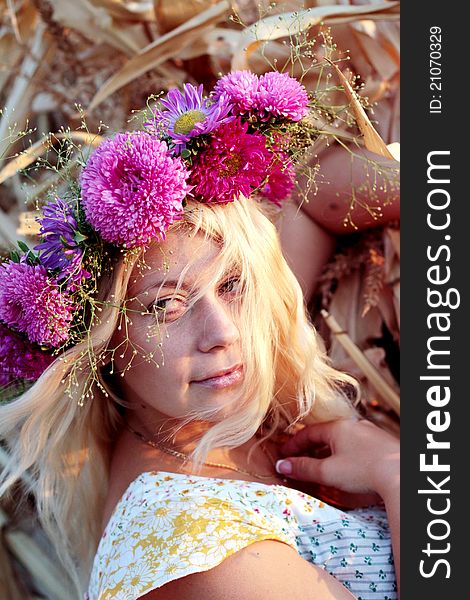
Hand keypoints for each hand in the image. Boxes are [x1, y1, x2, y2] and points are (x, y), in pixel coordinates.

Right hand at [276, 419, 398, 499]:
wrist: (401, 475)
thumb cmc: (363, 471)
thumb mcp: (328, 472)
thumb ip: (304, 468)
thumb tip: (282, 465)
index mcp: (338, 427)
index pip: (309, 432)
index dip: (294, 444)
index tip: (284, 455)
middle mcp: (354, 426)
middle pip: (326, 435)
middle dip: (310, 449)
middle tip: (299, 461)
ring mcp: (370, 434)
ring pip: (342, 440)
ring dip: (328, 452)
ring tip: (320, 467)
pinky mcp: (382, 445)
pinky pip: (356, 446)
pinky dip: (344, 455)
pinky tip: (346, 468)